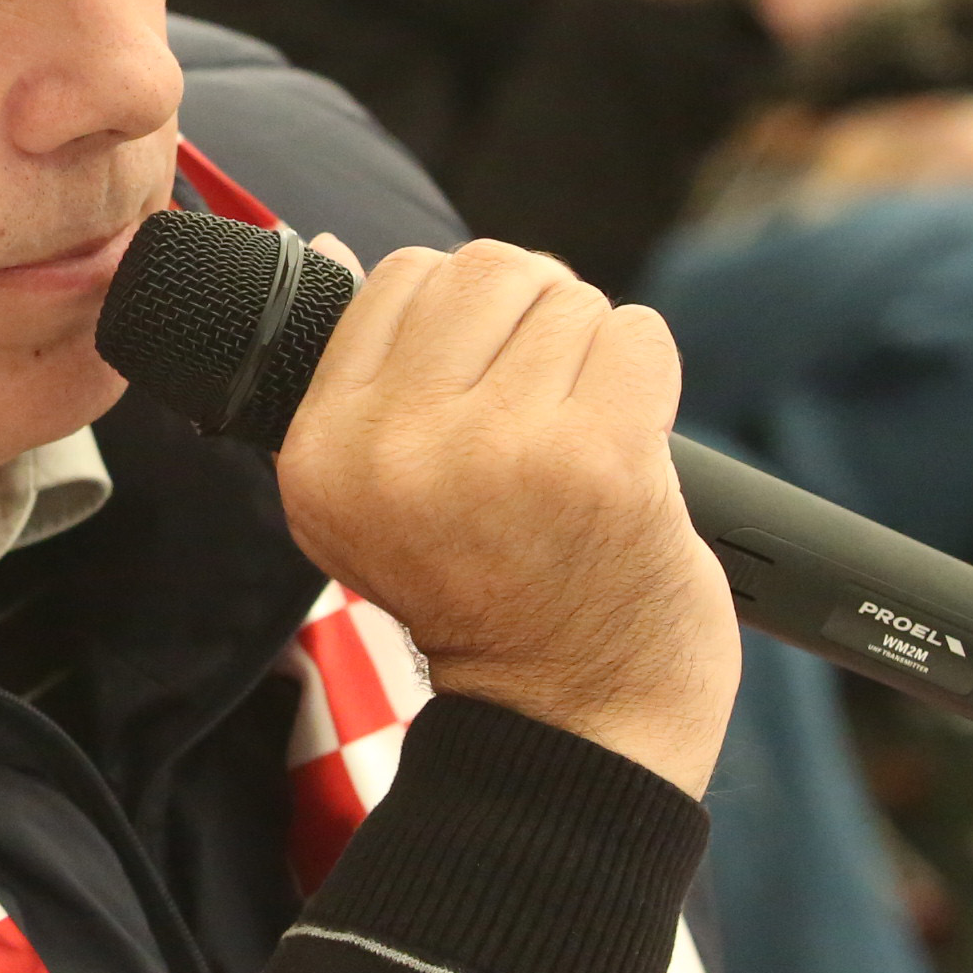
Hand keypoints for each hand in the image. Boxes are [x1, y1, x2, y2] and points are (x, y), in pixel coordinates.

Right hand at [275, 236, 740, 795]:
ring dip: (591, 356)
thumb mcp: (370, 506)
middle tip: (546, 399)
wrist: (570, 724)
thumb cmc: (483, 600)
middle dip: (533, 316)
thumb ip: (357, 384)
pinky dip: (648, 377)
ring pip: (568, 298)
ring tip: (579, 436)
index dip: (463, 316)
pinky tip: (625, 444)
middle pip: (486, 270)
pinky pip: (636, 335)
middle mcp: (395, 449)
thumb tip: (332, 247)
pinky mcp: (597, 460)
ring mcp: (499, 450)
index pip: (397, 278)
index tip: (485, 385)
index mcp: (324, 454)